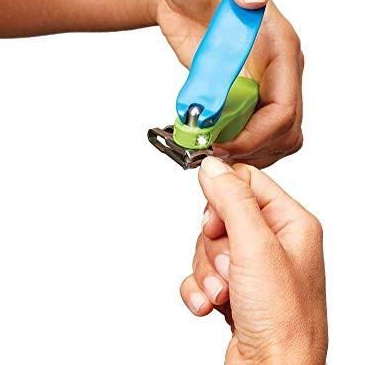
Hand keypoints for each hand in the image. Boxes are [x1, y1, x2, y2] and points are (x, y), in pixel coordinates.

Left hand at [155, 0, 302, 167]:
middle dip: (250, 148)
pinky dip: (229, 143)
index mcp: (279, 45)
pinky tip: (203, 137)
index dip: (255, 134)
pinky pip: (245, 130)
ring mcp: (256, 83)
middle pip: (283, 131)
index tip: (219, 141)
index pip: (283, 107)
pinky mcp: (236, 91)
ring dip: (242, 150)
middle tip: (209, 149)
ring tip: (205, 145)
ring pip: (271, 137)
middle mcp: (275, 69)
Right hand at [180, 157, 326, 363]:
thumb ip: (232, 200)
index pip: (246, 182)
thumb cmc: (283, 322)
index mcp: (290, 223)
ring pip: (207, 245)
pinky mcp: (234, 289)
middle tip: (228, 264)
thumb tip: (212, 167)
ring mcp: (253, 268)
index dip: (222, 197)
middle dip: (212, 244)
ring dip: (206, 270)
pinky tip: (210, 304)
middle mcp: (273, 243)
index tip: (214, 218)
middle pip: (220, 215)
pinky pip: (201, 272)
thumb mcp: (255, 248)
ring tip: (224, 292)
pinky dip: (199, 288)